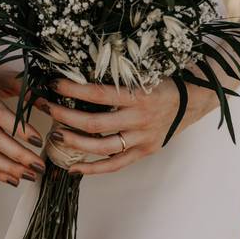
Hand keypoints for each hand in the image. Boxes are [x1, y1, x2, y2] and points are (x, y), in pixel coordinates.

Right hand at [0, 64, 46, 186]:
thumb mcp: (9, 75)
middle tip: (39, 166)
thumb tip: (50, 105)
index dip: (19, 130)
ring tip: (30, 176)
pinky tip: (14, 180)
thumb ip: (28, 89)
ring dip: (8, 168)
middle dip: (17, 155)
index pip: (0, 115)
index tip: (39, 141)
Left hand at [39, 78, 220, 175]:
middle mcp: (139, 118)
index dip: (73, 90)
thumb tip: (79, 70)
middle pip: (94, 124)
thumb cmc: (163, 81)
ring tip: (54, 135)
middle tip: (45, 107)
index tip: (53, 84)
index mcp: (138, 95)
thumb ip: (116, 76)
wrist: (194, 99)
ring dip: (74, 142)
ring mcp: (142, 138)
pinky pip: (115, 165)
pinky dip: (93, 169)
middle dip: (64, 115)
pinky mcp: (144, 152)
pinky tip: (73, 168)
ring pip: (102, 147)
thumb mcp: (143, 73)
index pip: (98, 94)